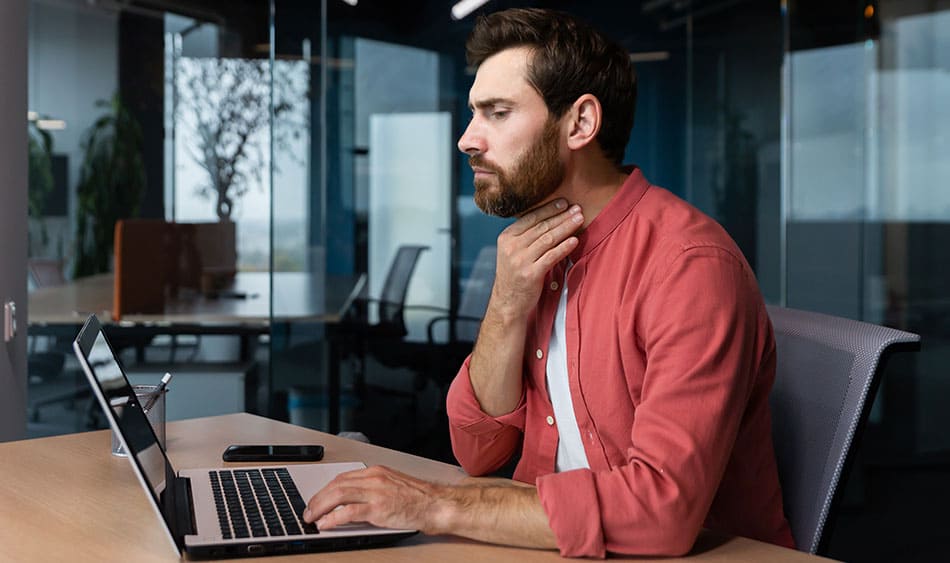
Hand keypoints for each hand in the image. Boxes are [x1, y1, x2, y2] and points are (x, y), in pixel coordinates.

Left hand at [302, 465, 447, 533]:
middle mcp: (373, 478)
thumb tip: (351, 501)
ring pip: (338, 495)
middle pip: (336, 485)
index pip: (342, 478)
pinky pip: (349, 512)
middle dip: (317, 499)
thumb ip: (372, 488)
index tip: (317, 500)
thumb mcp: (392, 485)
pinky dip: (333, 518)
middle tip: (308, 511)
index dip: (325, 490)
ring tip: (312, 519)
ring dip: (320, 507)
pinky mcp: (378, 508)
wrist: (436, 504)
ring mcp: (376, 492)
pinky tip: (325, 524)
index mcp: (376, 472)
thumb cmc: (418, 498)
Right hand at [491, 198, 583, 319]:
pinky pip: (551, 256)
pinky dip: (564, 247)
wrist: (508, 303)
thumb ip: (525, 236)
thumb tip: (548, 217)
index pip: (530, 218)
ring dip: (566, 227)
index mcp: (506, 238)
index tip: (564, 202)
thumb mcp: (512, 252)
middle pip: (542, 226)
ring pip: (548, 239)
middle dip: (562, 216)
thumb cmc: (515, 276)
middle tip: (577, 208)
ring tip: (580, 219)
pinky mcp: (531, 274)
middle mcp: (512, 247)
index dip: (549, 208)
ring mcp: (520, 260)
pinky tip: (575, 240)